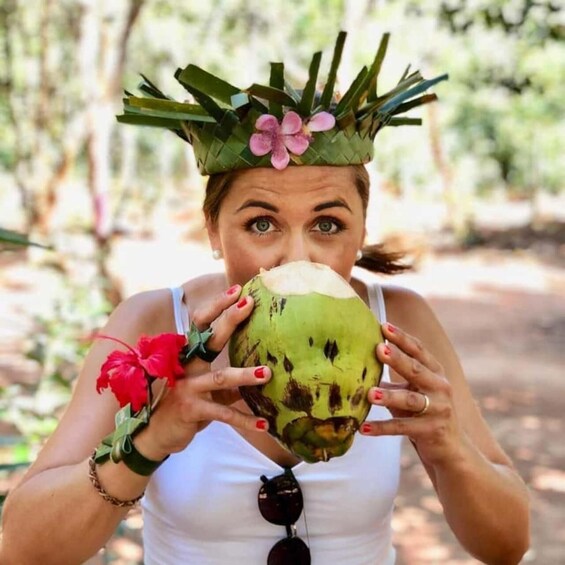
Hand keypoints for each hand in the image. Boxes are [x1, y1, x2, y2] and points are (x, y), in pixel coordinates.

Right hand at [134, 285, 270, 459]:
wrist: (153, 436)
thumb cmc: (184, 405)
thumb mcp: (206, 388)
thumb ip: (227, 379)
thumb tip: (261, 370)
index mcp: (189, 355)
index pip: (201, 323)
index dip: (218, 306)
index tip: (237, 290)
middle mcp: (186, 366)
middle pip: (209, 339)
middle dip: (230, 320)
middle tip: (249, 303)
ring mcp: (187, 387)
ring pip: (220, 377)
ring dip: (245, 375)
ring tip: (267, 372)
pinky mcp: (190, 410)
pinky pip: (222, 413)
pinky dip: (244, 420)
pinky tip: (264, 424)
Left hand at [360, 322, 463, 467]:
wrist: (451, 450)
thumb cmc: (424, 413)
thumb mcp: (411, 392)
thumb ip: (393, 378)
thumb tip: (361, 362)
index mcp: (435, 372)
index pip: (418, 350)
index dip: (402, 338)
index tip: (384, 326)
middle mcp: (440, 387)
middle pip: (416, 370)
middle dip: (398, 359)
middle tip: (379, 349)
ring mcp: (439, 409)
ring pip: (411, 400)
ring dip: (389, 396)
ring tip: (370, 394)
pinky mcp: (432, 431)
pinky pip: (404, 428)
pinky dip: (382, 428)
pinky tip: (363, 428)